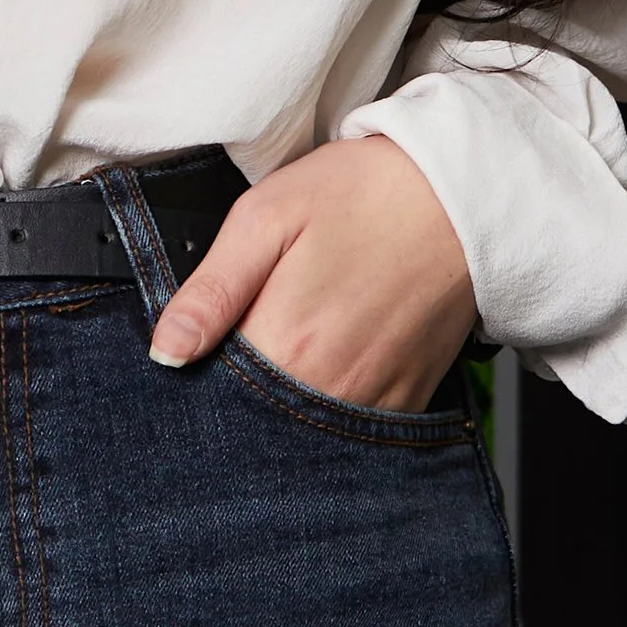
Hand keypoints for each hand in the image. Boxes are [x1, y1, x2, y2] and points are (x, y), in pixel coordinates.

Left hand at [150, 139, 475, 412]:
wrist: (460, 195)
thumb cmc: (361, 194)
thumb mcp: (266, 218)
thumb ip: (211, 291)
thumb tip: (166, 351)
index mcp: (286, 342)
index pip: (213, 394)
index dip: (197, 375)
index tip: (196, 352)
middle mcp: (331, 386)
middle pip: (257, 423)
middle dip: (238, 396)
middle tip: (252, 334)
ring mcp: (374, 399)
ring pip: (304, 432)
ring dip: (284, 405)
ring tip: (295, 342)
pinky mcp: (407, 399)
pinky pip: (353, 430)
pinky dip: (330, 407)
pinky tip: (328, 361)